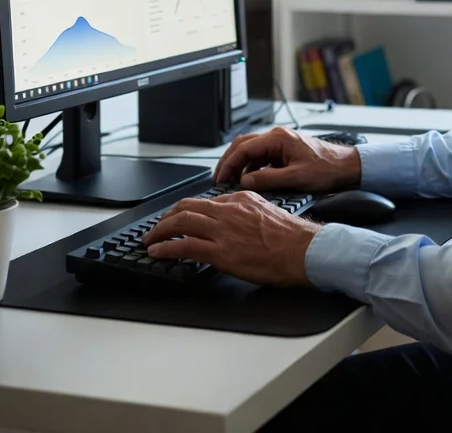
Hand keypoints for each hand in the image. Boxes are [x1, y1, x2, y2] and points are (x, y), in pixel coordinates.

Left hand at [142, 191, 319, 286]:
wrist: (302, 250)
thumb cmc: (291, 237)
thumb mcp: (266, 212)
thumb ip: (246, 213)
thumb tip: (234, 223)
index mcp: (240, 199)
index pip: (204, 201)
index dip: (186, 211)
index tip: (177, 219)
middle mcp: (228, 211)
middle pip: (187, 207)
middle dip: (166, 217)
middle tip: (156, 227)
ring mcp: (223, 231)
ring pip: (181, 223)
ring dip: (160, 231)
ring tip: (150, 239)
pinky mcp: (221, 252)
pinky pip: (185, 246)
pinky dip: (166, 248)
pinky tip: (157, 252)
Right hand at [214, 126, 360, 194]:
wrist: (346, 166)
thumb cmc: (327, 169)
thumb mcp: (296, 178)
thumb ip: (268, 179)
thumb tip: (245, 181)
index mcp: (278, 139)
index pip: (244, 148)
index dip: (229, 164)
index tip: (220, 178)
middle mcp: (277, 137)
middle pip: (243, 145)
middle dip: (229, 162)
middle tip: (219, 179)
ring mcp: (281, 143)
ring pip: (251, 150)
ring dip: (239, 165)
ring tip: (231, 182)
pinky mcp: (284, 151)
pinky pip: (261, 157)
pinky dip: (251, 167)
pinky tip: (250, 180)